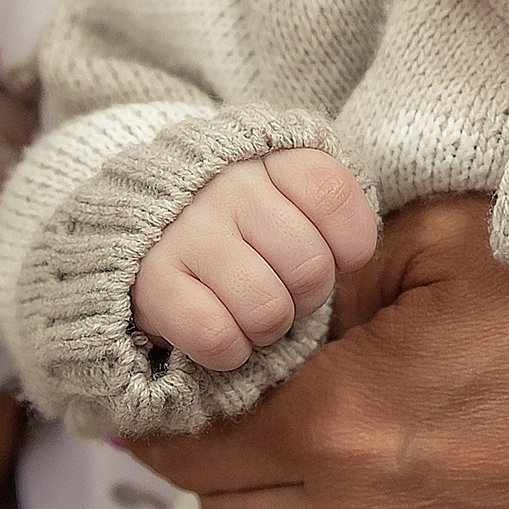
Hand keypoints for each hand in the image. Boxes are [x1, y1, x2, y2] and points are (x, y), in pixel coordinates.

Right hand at [131, 150, 377, 370]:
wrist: (151, 221)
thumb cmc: (247, 220)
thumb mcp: (293, 192)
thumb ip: (333, 208)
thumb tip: (357, 255)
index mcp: (274, 158)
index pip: (334, 197)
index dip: (349, 244)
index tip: (333, 254)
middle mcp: (229, 185)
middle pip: (310, 266)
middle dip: (308, 296)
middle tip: (285, 288)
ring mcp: (188, 230)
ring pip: (266, 309)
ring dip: (269, 327)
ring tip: (253, 310)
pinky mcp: (152, 278)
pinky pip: (215, 335)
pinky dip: (229, 349)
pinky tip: (223, 330)